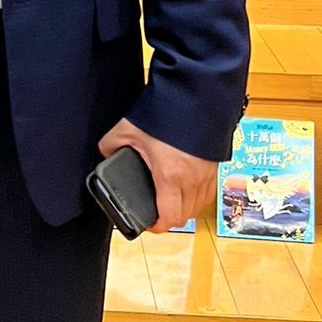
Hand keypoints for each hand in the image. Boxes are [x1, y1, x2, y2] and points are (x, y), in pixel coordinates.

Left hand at [98, 118, 214, 233]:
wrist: (196, 95)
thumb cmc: (166, 112)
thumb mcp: (128, 128)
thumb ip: (110, 144)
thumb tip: (105, 154)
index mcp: (170, 175)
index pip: (170, 217)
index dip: (158, 226)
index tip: (150, 224)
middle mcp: (192, 178)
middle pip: (185, 215)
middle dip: (170, 218)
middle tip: (156, 212)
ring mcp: (207, 173)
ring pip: (199, 205)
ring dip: (185, 208)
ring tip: (171, 201)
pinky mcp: (216, 165)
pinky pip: (209, 191)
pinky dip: (198, 195)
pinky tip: (187, 187)